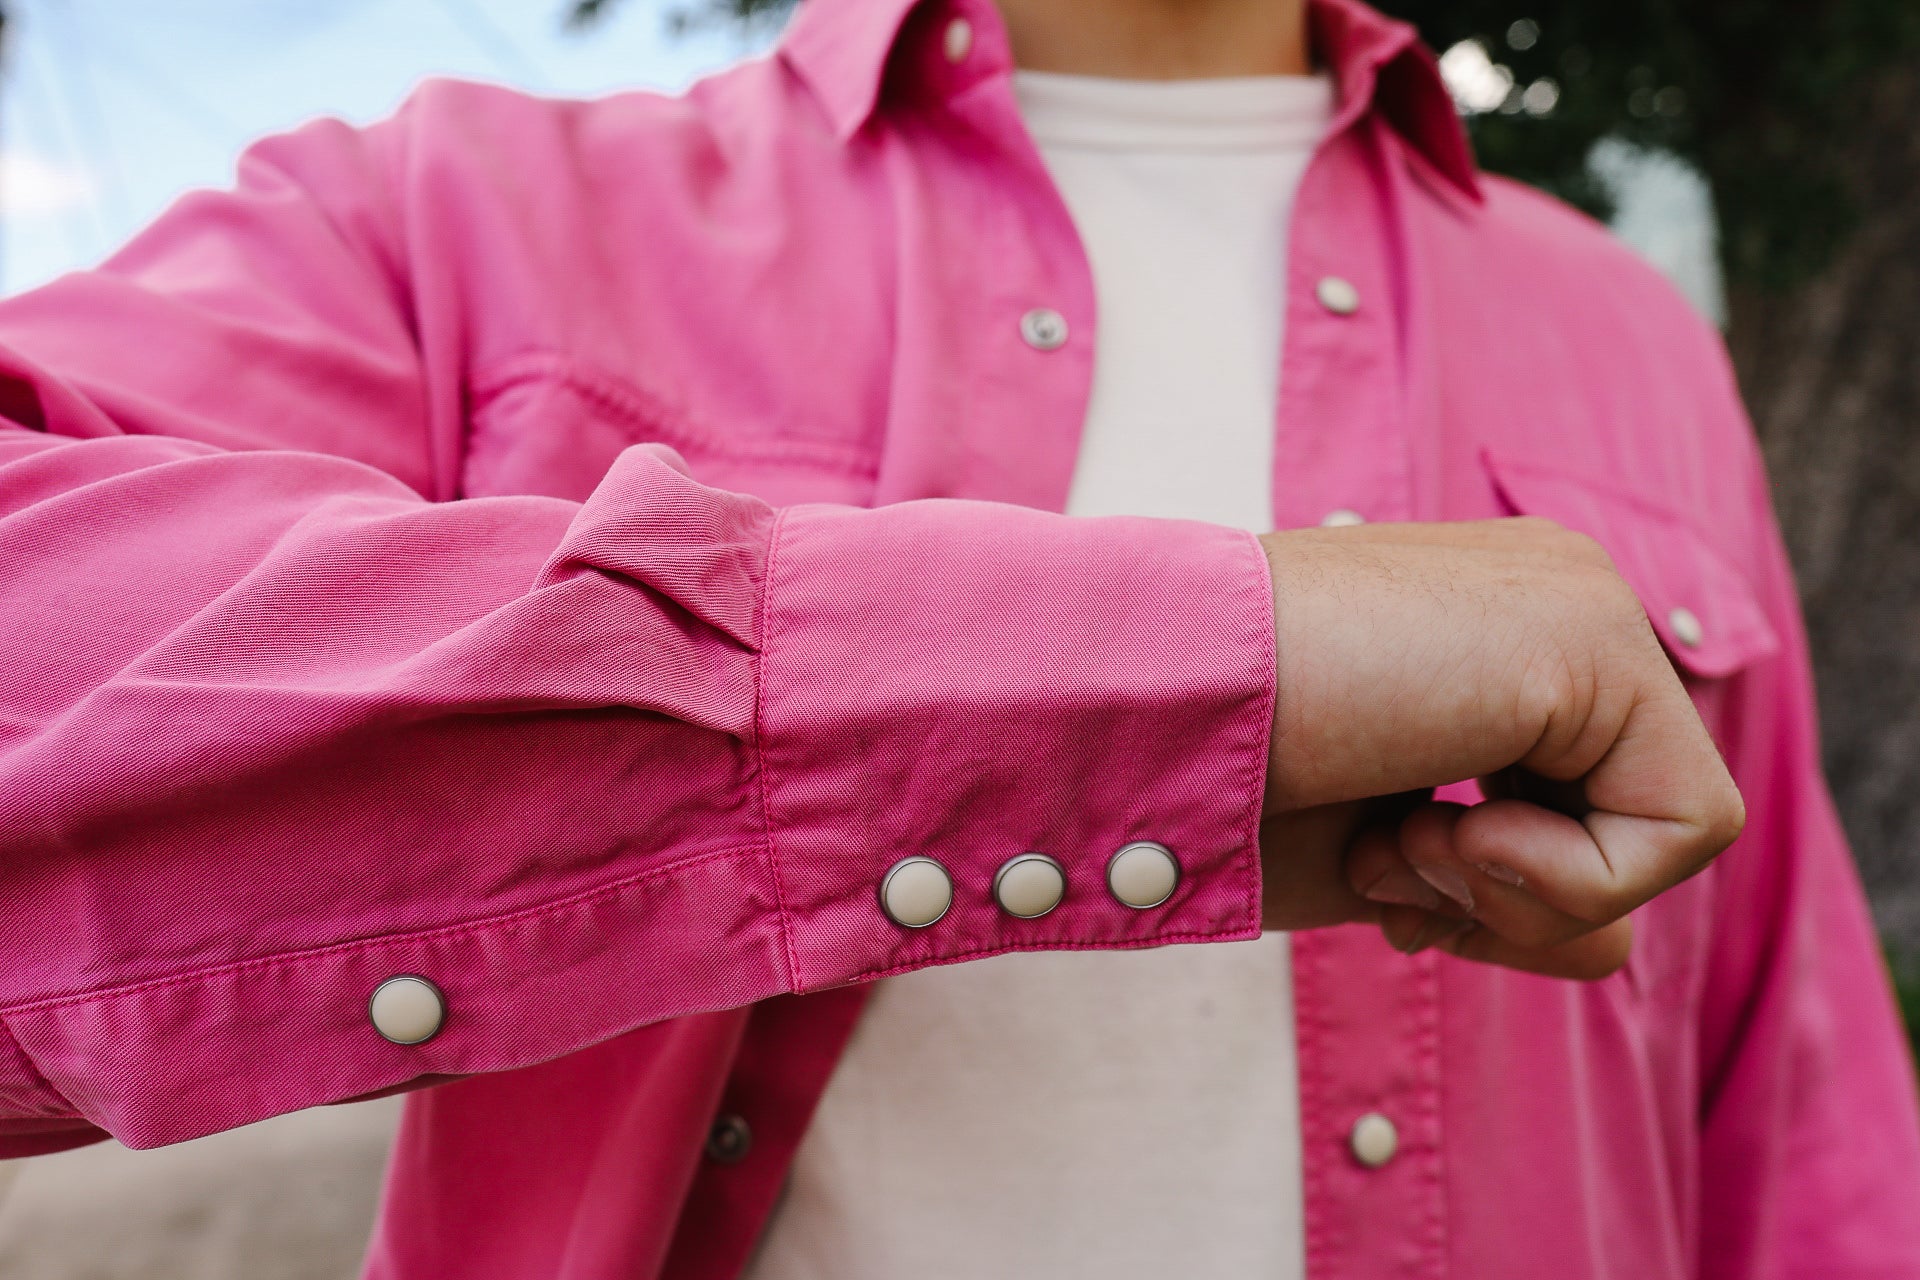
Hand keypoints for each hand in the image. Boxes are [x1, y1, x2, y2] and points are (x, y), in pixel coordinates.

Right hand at [1257, 517, 1742, 971]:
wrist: (1140, 705)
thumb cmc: (1229, 784)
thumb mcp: (1385, 863)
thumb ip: (1509, 895)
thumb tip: (1615, 948)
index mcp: (1498, 629)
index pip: (1580, 803)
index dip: (1492, 884)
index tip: (1377, 868)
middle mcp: (1556, 598)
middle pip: (1632, 822)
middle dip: (1512, 894)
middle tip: (1386, 862)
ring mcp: (1582, 605)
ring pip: (1666, 832)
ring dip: (1521, 888)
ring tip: (1398, 835)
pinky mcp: (1591, 641)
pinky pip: (1681, 828)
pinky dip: (1559, 876)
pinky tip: (1444, 821)